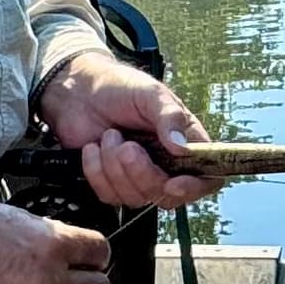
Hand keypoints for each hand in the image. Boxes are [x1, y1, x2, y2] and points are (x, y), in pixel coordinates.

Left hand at [35, 53, 224, 209]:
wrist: (78, 90)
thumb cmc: (119, 86)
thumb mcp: (150, 93)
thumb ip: (169, 117)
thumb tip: (182, 147)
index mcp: (185, 141)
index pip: (205, 178)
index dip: (194, 188)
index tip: (172, 183)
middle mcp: (166, 164)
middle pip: (166, 194)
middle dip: (142, 172)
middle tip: (127, 145)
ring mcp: (138, 176)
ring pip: (135, 197)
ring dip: (115, 167)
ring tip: (109, 136)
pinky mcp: (111, 183)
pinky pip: (109, 195)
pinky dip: (96, 171)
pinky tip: (93, 148)